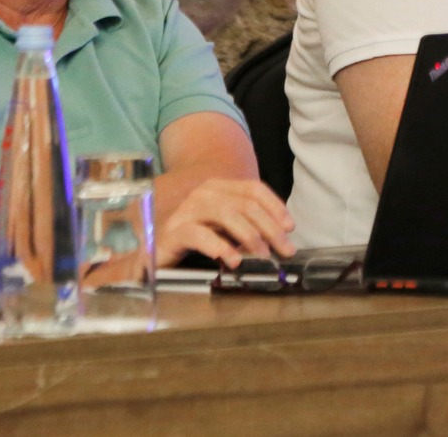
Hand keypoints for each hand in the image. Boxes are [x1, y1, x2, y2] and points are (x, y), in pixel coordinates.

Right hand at [156, 178, 294, 267]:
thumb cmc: (196, 242)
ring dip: (250, 236)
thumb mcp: (226, 230)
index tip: (290, 228)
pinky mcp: (172, 232)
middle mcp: (203, 194)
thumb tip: (281, 236)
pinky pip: (199, 234)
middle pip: (244, 203)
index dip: (275, 206)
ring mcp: (186, 211)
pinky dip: (219, 246)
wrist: (156, 254)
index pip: (254, 189)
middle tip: (285, 249)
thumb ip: (247, 226)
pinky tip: (233, 260)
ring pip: (226, 214)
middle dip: (270, 227)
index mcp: (218, 188)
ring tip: (263, 256)